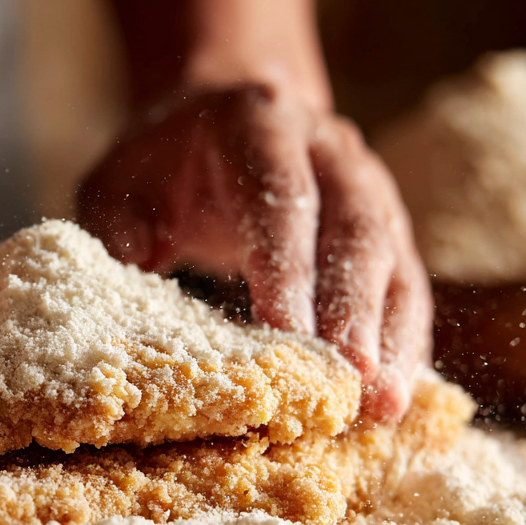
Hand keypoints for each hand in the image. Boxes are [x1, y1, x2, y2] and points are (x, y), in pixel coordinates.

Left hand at [78, 81, 432, 419]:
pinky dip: (406, 341)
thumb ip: (118, 219)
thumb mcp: (121, 178)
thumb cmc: (166, 163)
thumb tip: (133, 259)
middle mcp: (331, 151)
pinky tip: (396, 394)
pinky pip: (407, 286)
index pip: (281, 199)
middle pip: (355, 232)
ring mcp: (370, 187)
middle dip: (354, 311)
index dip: (286, 268)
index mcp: (261, 125)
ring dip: (393, 336)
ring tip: (384, 404)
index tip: (286, 333)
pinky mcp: (389, 229)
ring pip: (394, 262)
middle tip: (352, 380)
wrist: (226, 119)